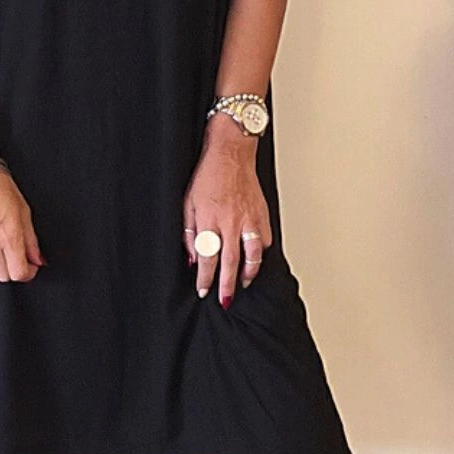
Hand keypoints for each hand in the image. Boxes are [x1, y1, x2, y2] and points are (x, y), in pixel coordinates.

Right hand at [0, 168, 45, 282]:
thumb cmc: (0, 188)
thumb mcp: (25, 212)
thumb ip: (31, 241)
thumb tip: (38, 260)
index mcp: (9, 237)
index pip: (19, 273)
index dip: (28, 273)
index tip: (30, 266)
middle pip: (4, 276)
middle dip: (13, 268)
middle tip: (16, 255)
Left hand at [182, 121, 271, 305]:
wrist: (231, 154)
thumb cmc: (208, 176)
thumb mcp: (188, 204)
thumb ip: (190, 233)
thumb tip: (193, 258)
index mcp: (210, 220)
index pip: (207, 258)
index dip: (205, 278)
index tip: (203, 290)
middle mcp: (231, 222)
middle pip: (231, 262)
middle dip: (227, 285)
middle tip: (225, 300)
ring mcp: (249, 219)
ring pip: (253, 255)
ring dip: (248, 273)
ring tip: (243, 283)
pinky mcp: (262, 214)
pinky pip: (265, 240)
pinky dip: (261, 252)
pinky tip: (255, 258)